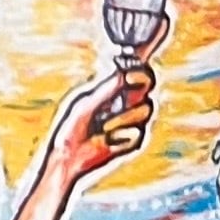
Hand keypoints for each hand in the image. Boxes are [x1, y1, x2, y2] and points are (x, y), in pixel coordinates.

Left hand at [49, 63, 153, 186]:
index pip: (134, 70)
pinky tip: (107, 142)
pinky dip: (121, 137)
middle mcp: (127, 101)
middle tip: (129, 82)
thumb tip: (123, 76)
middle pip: (149, 84)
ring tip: (104, 127)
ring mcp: (133, 120)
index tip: (135, 67)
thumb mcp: (87, 105)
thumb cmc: (73, 126)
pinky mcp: (135, 139)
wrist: (71, 155)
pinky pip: (138, 133)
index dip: (141, 64)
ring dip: (125, 117)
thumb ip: (105, 92)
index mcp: (114, 89)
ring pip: (146, 109)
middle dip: (142, 82)